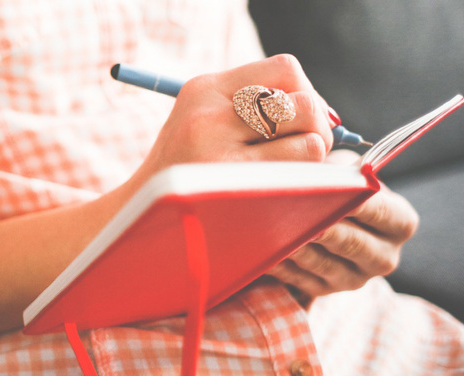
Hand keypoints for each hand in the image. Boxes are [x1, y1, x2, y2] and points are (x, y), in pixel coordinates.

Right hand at [128, 54, 335, 187]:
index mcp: (203, 89)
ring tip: (293, 173)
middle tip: (308, 148)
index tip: (299, 118)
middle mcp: (209, 115)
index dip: (305, 91)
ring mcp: (219, 155)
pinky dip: (305, 186)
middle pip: (304, 102)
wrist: (136, 217)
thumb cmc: (183, 170)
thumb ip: (253, 106)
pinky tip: (283, 193)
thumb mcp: (202, 120)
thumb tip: (327, 115)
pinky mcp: (230, 192)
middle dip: (318, 126)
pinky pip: (299, 178)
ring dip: (312, 160)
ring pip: (310, 141)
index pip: (285, 69)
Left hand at [266, 150, 418, 300]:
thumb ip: (342, 173)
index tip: (335, 191)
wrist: (330, 218)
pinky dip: (282, 264)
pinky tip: (265, 250)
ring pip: (323, 264)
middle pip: (353, 244)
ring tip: (276, 231)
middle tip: (299, 215)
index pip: (382, 212)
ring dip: (297, 247)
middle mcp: (384, 257)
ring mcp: (354, 279)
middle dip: (325, 228)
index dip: (358, 202)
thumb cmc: (340, 187)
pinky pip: (300, 280)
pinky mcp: (325, 291)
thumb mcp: (348, 173)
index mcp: (400, 224)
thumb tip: (323, 173)